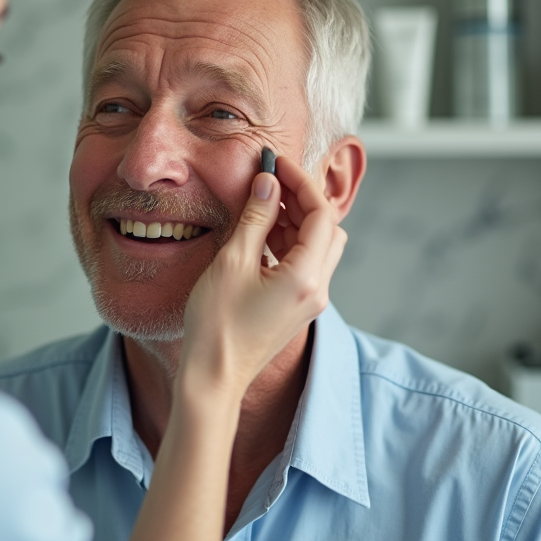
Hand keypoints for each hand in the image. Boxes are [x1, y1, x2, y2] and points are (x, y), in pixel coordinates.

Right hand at [179, 155, 346, 398]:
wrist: (214, 376)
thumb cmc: (217, 325)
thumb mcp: (233, 261)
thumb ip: (256, 218)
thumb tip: (268, 183)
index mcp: (306, 277)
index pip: (321, 214)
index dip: (301, 182)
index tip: (276, 164)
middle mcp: (317, 289)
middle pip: (327, 229)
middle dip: (301, 200)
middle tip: (270, 182)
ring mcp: (310, 301)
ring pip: (318, 246)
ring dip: (294, 221)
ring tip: (260, 206)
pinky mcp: (297, 307)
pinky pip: (305, 264)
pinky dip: (288, 242)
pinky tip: (259, 235)